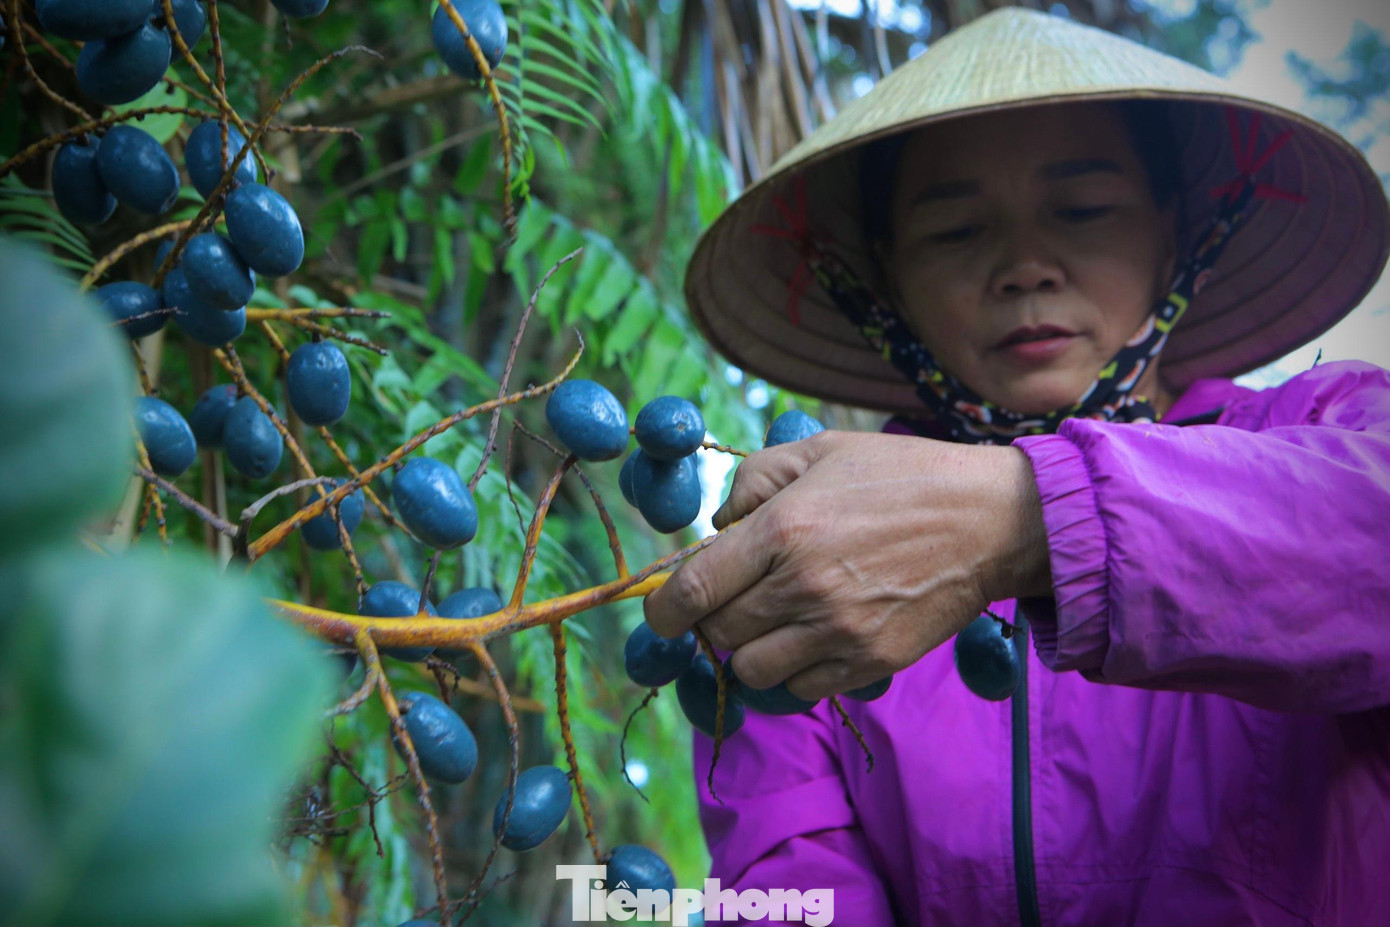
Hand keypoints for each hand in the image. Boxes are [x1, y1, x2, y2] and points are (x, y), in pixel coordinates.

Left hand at [642, 431, 1051, 698]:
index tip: (663, 612)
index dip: (662, 610)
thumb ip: (752, 482)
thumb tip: (717, 529)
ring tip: (776, 620)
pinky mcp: (869, 663)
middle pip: (717, 634)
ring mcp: (838, 632)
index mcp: (784, 530)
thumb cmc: (901, 476)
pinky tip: (814, 637)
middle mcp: (803, 587)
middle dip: (714, 619)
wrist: (991, 521)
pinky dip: (795, 671)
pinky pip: (801, 690)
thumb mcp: (820, 450)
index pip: (690, 591)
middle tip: (739, 597)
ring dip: (752, 649)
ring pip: (751, 671)